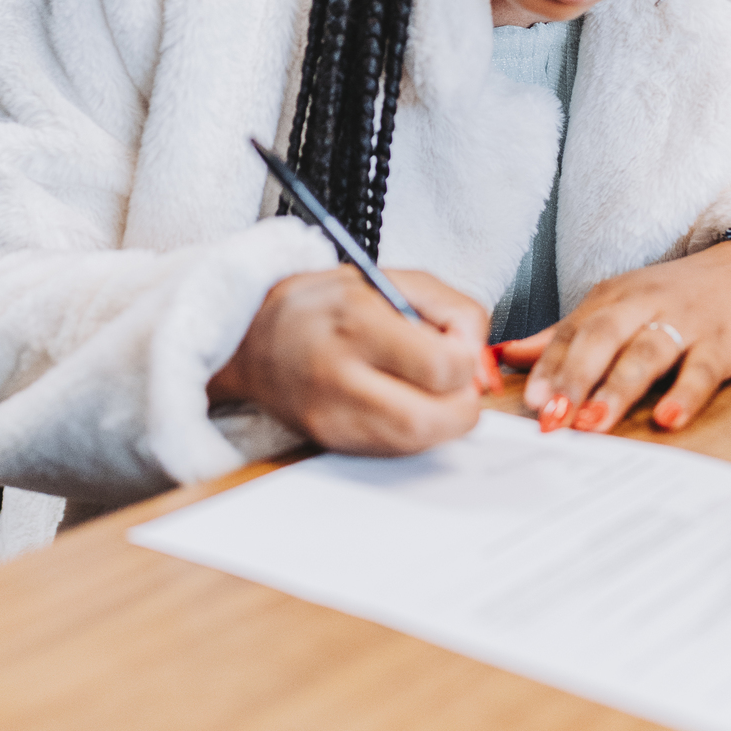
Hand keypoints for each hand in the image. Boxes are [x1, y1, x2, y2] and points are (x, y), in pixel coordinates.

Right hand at [208, 266, 492, 455]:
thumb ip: (450, 308)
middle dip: (462, 405)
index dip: (467, 362)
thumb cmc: (324, 304)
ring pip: (414, 443)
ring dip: (441, 423)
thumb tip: (479, 355)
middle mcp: (339, 374)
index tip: (461, 349)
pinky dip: (413, 432)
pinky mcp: (329, 441)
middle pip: (429, 419)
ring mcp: (331, 416)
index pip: (440, 366)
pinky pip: (393, 451)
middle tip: (457, 383)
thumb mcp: (390, 278)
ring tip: (430, 391)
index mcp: (356, 320)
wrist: (252, 337)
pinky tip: (402, 403)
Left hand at [500, 241, 730, 434]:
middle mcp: (642, 306)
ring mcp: (683, 324)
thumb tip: (505, 357)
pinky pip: (701, 371)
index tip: (528, 400)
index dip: (548, 366)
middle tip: (552, 417)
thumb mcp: (613, 307)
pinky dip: (685, 394)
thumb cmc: (669, 297)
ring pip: (645, 354)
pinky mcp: (721, 344)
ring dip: (617, 389)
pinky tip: (668, 418)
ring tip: (593, 423)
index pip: (572, 333)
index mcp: (610, 299)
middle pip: (601, 339)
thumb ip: (561, 337)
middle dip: (573, 378)